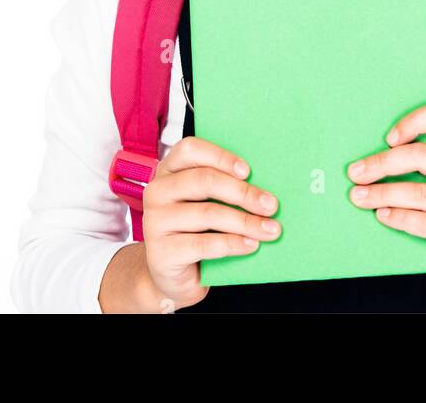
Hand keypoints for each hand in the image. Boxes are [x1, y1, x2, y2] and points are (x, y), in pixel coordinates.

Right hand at [137, 136, 281, 310]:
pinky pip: (204, 244)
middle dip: (242, 193)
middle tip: (271, 205)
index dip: (221, 156)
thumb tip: (262, 187)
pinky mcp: (161, 252)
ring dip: (245, 221)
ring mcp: (155, 222)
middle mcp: (157, 191)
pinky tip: (251, 245)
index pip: (190, 149)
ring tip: (269, 229)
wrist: (173, 276)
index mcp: (168, 170)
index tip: (248, 171)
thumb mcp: (203, 202)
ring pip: (208, 213)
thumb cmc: (195, 231)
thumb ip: (222, 187)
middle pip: (203, 181)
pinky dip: (233, 243)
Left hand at [346, 100, 425, 289]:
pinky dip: (397, 218)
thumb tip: (380, 151)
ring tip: (359, 196)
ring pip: (418, 193)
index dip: (412, 121)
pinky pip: (424, 223)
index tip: (388, 138)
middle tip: (356, 172)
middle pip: (421, 156)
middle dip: (381, 163)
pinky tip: (382, 215)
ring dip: (381, 194)